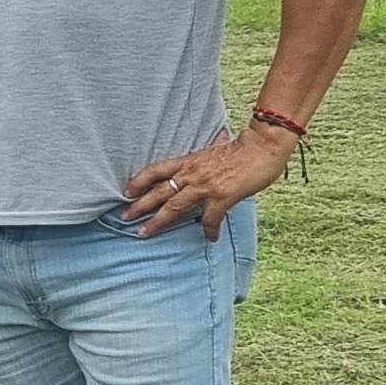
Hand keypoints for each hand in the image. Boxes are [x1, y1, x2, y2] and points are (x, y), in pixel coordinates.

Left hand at [122, 124, 293, 238]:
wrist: (262, 146)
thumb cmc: (241, 147)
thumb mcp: (211, 150)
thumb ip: (199, 160)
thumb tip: (197, 162)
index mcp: (188, 161)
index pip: (155, 170)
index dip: (138, 181)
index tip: (125, 191)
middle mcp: (191, 174)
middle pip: (158, 191)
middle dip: (139, 205)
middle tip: (123, 217)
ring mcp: (205, 186)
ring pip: (173, 207)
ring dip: (157, 221)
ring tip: (144, 232)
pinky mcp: (221, 197)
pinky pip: (210, 219)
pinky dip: (209, 230)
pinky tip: (210, 237)